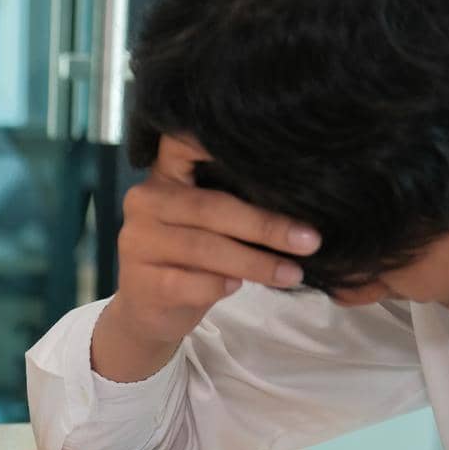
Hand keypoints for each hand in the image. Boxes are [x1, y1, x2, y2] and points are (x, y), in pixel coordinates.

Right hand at [95, 134, 323, 382]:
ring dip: (255, 263)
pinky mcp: (142, 282)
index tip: (270, 147)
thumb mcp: (208, 224)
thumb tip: (301, 203)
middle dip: (265, 225)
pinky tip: (239, 287)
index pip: (183, 143)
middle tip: (310, 241)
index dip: (215, 139)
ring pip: (204, 248)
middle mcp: (145, 201)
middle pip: (210, 207)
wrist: (148, 310)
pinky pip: (191, 283)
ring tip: (291, 273)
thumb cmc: (189, 259)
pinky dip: (222, 286)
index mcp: (165, 176)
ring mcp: (138, 242)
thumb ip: (235, 205)